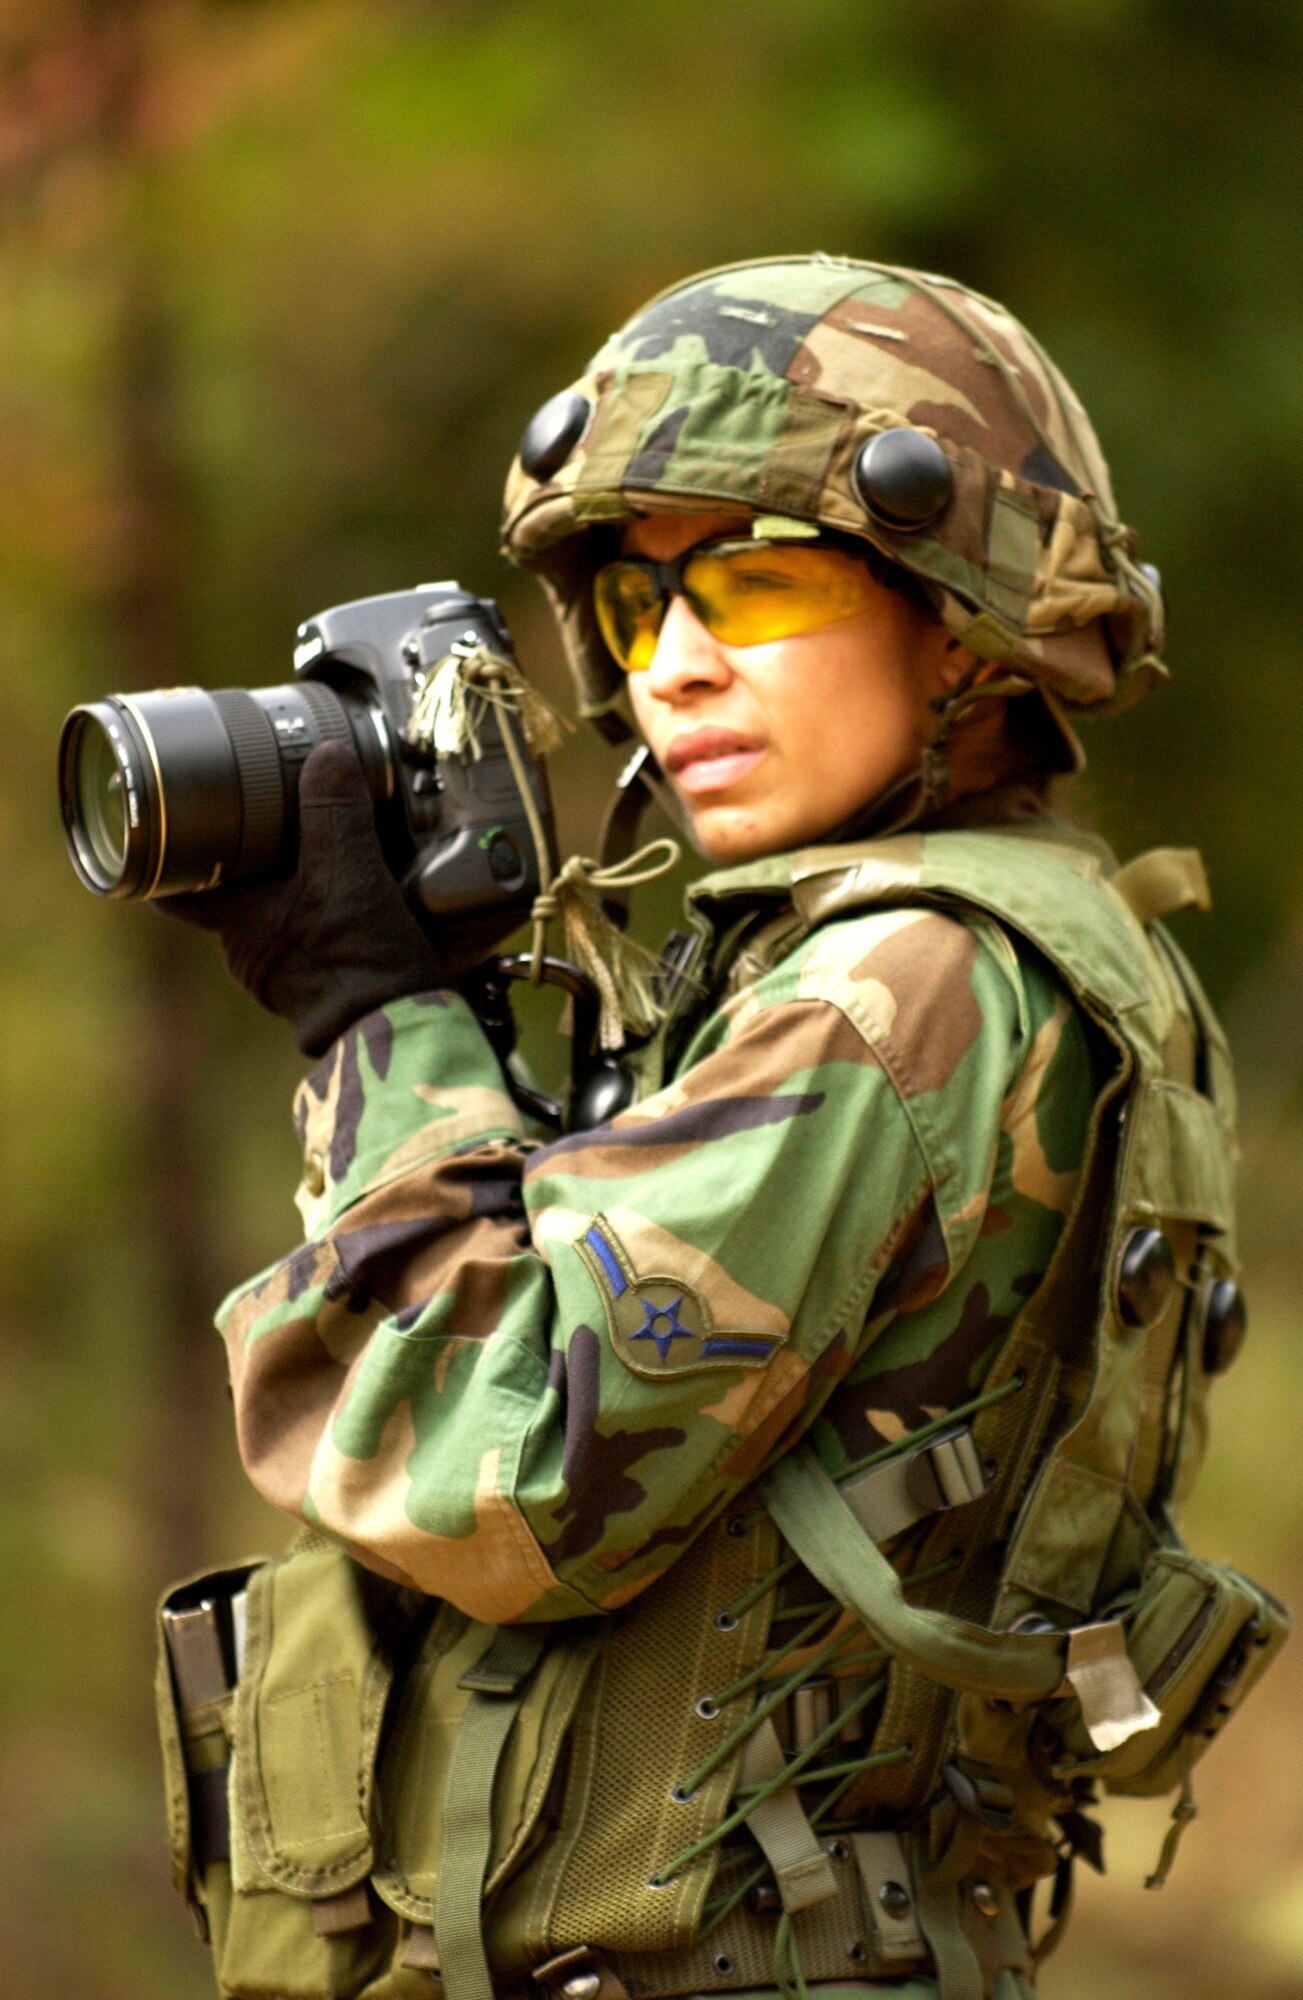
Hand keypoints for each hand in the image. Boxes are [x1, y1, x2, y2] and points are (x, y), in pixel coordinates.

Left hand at [156, 740, 447, 1054]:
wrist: (397, 1035)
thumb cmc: (358, 963)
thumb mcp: (349, 873)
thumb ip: (336, 812)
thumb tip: (326, 754)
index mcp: (238, 920)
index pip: (171, 887)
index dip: (163, 854)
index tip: (164, 822)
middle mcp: (249, 950)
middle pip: (226, 893)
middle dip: (241, 856)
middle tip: (259, 813)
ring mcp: (280, 975)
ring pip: (268, 915)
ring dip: (286, 886)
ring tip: (317, 848)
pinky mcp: (319, 988)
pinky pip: (304, 939)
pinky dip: (317, 914)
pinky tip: (348, 894)